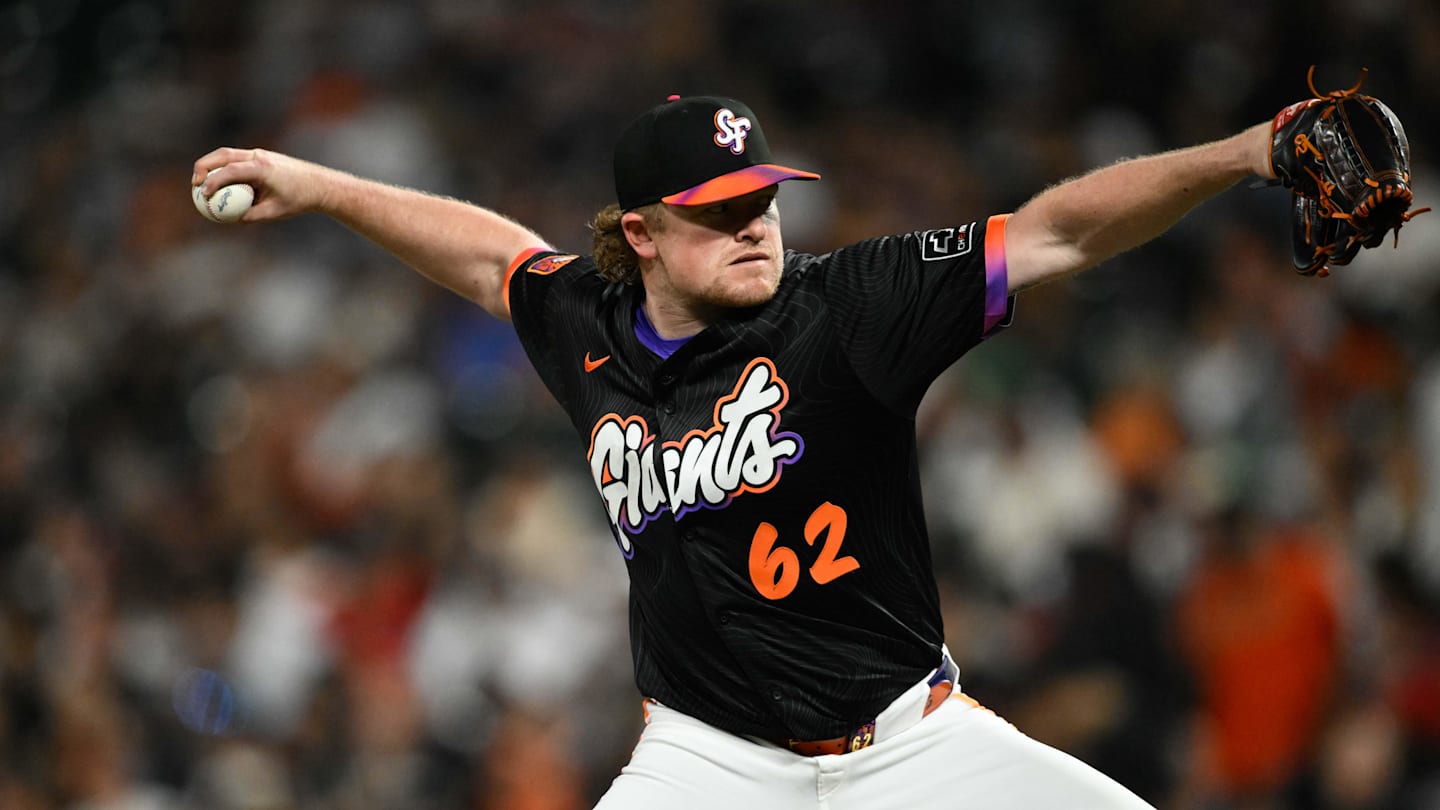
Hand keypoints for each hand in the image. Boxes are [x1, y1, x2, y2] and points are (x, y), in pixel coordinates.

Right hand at [190, 147, 330, 222]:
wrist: (319, 185)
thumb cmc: (299, 200)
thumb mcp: (275, 212)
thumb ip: (252, 215)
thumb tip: (231, 219)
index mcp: (262, 168)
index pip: (230, 171)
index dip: (213, 181)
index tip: (202, 194)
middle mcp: (259, 156)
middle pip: (222, 155)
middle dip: (203, 167)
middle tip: (194, 184)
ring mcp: (259, 154)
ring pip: (227, 154)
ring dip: (211, 165)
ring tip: (200, 183)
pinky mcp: (260, 156)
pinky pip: (236, 159)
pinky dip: (223, 167)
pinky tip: (217, 182)